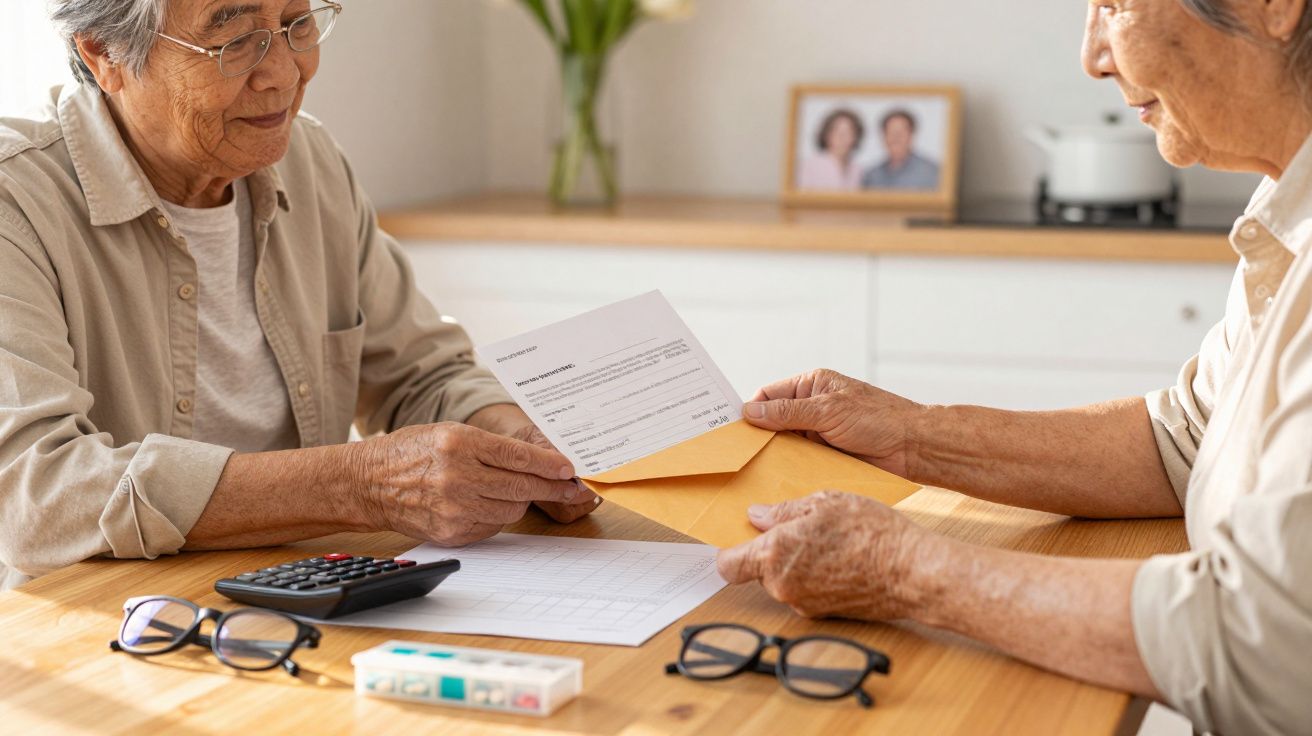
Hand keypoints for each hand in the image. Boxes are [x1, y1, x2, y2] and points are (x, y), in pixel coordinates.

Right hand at [356, 422, 583, 545]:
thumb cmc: (412, 452)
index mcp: (458, 443)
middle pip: (521, 486)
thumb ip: (491, 446)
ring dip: (521, 501)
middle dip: (550, 486)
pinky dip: (498, 516)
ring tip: (516, 490)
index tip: (569, 468)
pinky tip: (487, 504)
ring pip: (512, 510)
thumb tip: (539, 461)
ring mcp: (453, 508)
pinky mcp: (451, 532)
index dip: (549, 464)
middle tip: (569, 486)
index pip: (517, 456)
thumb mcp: (449, 432)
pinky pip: (492, 527)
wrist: (369, 483)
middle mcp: (457, 476)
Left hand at [715, 491, 933, 620]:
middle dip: (770, 551)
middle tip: (797, 528)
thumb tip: (758, 516)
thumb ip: (784, 511)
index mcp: (776, 554)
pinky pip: (804, 591)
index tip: (739, 538)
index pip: (727, 565)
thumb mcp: (825, 502)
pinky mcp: (822, 615)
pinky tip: (837, 559)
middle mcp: (783, 585)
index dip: (728, 552)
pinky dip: (812, 576)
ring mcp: (803, 604)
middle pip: (756, 571)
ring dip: (793, 563)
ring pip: (782, 581)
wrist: (912, 573)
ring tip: (825, 541)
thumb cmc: (873, 534)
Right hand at [743, 369, 924, 477]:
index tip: (731, 429)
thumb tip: (750, 412)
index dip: (750, 411)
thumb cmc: (878, 418)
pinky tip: (776, 480)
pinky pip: (799, 462)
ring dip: (774, 456)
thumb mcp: (828, 411)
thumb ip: (787, 413)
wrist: (913, 448)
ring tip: (753, 470)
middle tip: (736, 454)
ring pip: (784, 445)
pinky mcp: (826, 455)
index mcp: (811, 385)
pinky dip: (790, 470)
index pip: (769, 395)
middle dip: (758, 436)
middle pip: (773, 421)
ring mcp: (819, 433)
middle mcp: (812, 408)